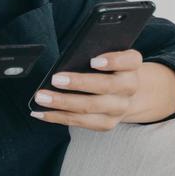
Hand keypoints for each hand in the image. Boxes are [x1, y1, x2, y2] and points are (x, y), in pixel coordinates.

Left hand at [29, 48, 143, 130]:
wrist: (127, 94)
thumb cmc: (110, 68)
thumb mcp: (110, 55)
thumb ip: (96, 52)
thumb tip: (68, 58)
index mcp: (132, 66)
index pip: (129, 61)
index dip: (113, 61)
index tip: (93, 61)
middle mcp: (130, 88)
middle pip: (106, 86)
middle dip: (78, 83)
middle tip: (55, 79)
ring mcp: (119, 108)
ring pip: (90, 107)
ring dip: (63, 103)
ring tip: (42, 97)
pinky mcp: (107, 124)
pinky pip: (81, 122)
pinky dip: (58, 117)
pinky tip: (42, 112)